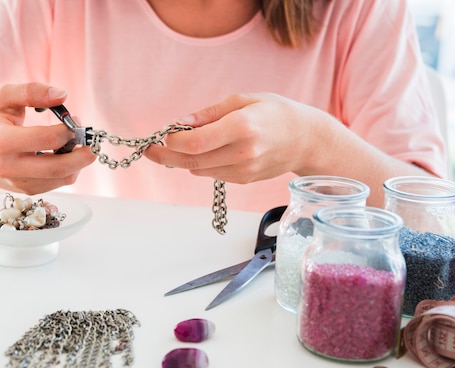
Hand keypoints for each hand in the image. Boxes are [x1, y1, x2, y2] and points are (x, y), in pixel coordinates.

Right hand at [0, 82, 95, 194]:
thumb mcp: (5, 98)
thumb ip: (31, 91)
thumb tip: (62, 95)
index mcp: (2, 141)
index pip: (47, 139)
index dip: (68, 130)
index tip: (75, 121)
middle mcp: (9, 167)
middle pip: (58, 167)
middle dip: (83, 154)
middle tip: (91, 141)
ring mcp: (18, 183)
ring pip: (62, 179)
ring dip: (78, 162)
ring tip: (77, 145)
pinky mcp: (27, 191)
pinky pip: (58, 184)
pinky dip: (69, 170)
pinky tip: (65, 155)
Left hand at [145, 93, 324, 182]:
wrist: (306, 139)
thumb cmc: (275, 113)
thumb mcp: (243, 100)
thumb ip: (209, 114)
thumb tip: (179, 123)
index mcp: (241, 128)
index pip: (194, 143)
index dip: (171, 141)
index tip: (160, 135)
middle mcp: (242, 153)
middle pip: (191, 161)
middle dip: (166, 155)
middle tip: (148, 149)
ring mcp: (243, 170)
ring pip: (198, 170)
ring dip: (183, 159)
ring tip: (177, 145)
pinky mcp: (243, 180)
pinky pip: (212, 173)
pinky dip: (201, 163)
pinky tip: (205, 151)